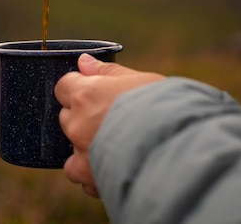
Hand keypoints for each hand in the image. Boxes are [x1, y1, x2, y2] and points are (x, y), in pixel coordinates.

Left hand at [54, 53, 163, 196]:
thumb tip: (84, 61)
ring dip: (86, 145)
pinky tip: (112, 166)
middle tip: (111, 118)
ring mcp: (81, 153)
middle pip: (67, 116)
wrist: (177, 149)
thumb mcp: (138, 80)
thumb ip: (106, 71)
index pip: (64, 86)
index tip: (94, 92)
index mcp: (86, 94)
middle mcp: (77, 123)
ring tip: (114, 144)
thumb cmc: (162, 107)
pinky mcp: (90, 179)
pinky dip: (91, 173)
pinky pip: (81, 176)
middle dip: (83, 116)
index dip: (79, 88)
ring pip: (72, 146)